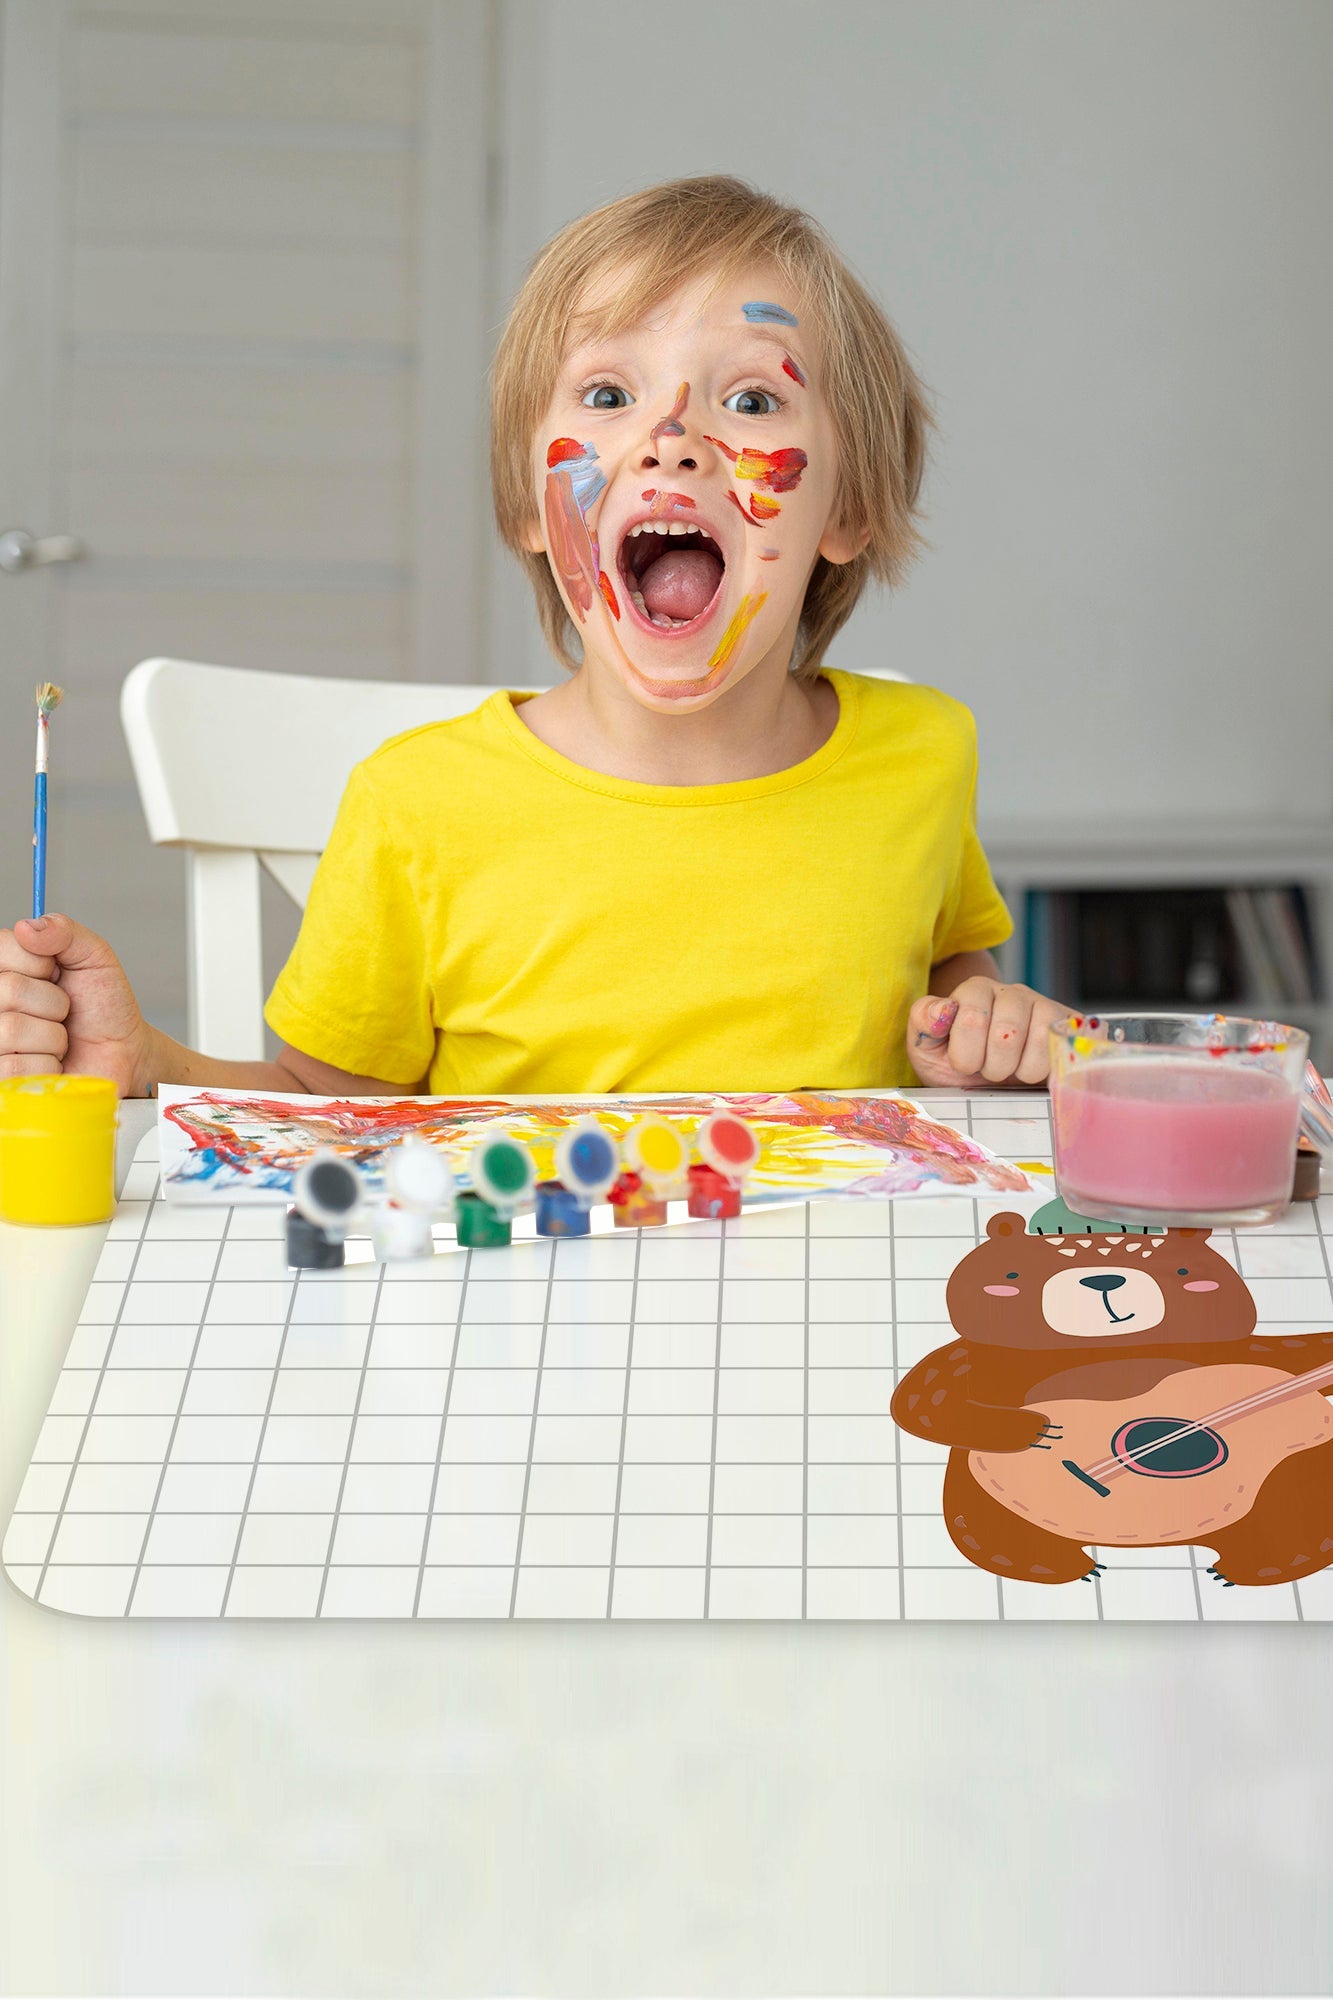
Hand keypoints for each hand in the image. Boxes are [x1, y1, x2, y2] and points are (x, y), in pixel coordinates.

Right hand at [0, 914, 153, 1096]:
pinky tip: (52, 1064)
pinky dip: (48, 1065)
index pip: (3, 946)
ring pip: (11, 1028)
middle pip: (9, 989)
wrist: (123, 1053)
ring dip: (53, 1037)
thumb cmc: (103, 1006)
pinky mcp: (1, 1075)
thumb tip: (27, 926)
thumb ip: (65, 932)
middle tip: (65, 1011)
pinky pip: (14, 1066)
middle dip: (54, 1002)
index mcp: (6, 967)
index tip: (57, 973)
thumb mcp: (94, 957)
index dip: (40, 962)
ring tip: (60, 1038)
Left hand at [907, 977, 1067, 1087]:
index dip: (966, 1055)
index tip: (964, 1064)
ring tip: (1013, 1070)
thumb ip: (923, 1022)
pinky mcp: (1070, 1026)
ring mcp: (1045, 1007)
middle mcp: (1012, 992)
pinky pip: (1065, 1046)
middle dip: (993, 1066)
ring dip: (1021, 1071)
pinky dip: (1048, 1070)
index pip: (971, 1019)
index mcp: (975, 991)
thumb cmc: (957, 1066)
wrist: (993, 1087)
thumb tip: (943, 1008)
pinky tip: (1037, 1072)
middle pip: (1007, 1032)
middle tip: (989, 1070)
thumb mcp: (927, 1049)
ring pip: (1041, 1039)